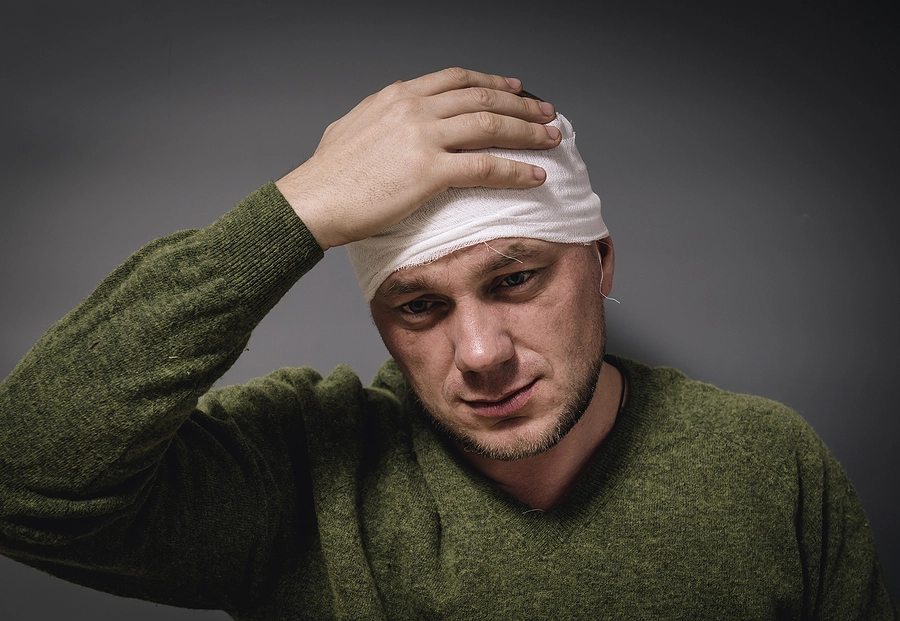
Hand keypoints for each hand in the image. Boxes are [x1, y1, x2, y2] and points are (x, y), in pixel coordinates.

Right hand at [276, 67, 560, 249]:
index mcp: (398, 96)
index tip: (514, 88)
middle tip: (547, 112)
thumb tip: (393, 120)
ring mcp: (423, 137)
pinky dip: (515, 170)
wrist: (312, 200)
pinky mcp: (428, 171)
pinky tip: (535, 175)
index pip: (457, 79)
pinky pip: (485, 167)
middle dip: (521, 105)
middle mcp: (414, 108)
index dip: (492, 82)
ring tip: (552, 139)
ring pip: (490, 126)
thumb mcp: (353, 127)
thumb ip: (382, 118)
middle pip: (482, 98)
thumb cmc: (327, 175)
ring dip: (527, 132)